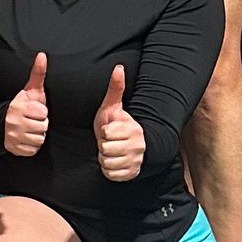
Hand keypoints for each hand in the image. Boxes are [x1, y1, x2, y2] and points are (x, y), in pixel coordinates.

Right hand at [3, 51, 49, 157]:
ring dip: (37, 135)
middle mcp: (14, 123)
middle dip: (40, 123)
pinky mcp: (15, 149)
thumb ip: (38, 73)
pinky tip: (26, 138)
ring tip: (29, 128)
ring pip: (39, 139)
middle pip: (43, 127)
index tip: (33, 110)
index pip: (43, 112)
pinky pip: (33, 150)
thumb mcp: (29, 90)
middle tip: (31, 120)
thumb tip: (42, 55)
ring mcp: (14, 137)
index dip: (41, 111)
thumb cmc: (20, 106)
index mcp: (19, 107)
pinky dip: (31, 145)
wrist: (0, 123)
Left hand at [94, 65, 145, 181]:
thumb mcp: (113, 107)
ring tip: (111, 151)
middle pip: (106, 148)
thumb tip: (118, 67)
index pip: (107, 133)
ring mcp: (135, 161)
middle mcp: (137, 146)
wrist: (127, 146)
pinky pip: (110, 174)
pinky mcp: (131, 174)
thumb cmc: (116, 125)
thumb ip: (115, 88)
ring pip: (107, 162)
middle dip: (103, 146)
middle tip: (109, 142)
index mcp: (133, 129)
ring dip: (105, 158)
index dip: (104, 132)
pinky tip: (113, 162)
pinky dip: (108, 170)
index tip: (109, 130)